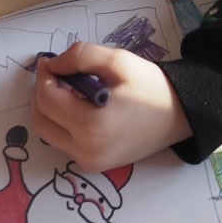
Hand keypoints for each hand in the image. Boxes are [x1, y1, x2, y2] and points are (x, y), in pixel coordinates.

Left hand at [32, 42, 191, 170]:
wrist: (180, 116)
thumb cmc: (151, 87)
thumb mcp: (119, 62)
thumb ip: (81, 56)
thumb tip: (53, 65)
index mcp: (92, 125)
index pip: (48, 99)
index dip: (44, 77)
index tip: (49, 61)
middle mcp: (86, 150)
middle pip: (42, 121)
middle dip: (42, 94)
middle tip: (56, 74)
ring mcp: (89, 162)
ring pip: (50, 134)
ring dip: (50, 110)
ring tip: (68, 89)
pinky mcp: (95, 165)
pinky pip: (65, 143)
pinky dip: (63, 124)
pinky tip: (79, 107)